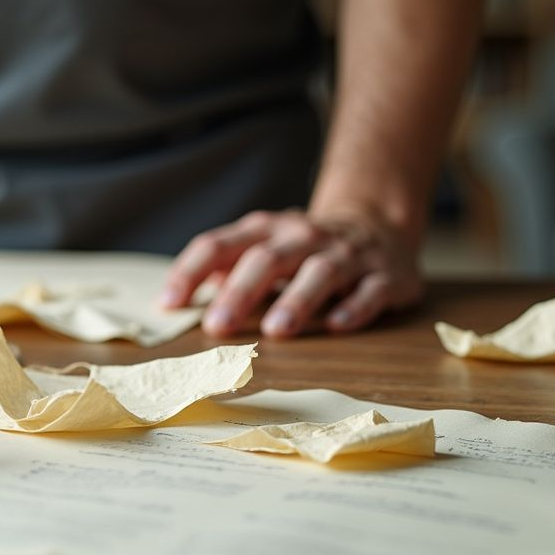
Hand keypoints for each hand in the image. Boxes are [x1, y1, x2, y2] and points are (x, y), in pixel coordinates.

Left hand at [160, 209, 422, 337]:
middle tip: (217, 326)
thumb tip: (173, 299)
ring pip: (321, 272)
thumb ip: (222, 268)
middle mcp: (303, 237)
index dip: (191, 272)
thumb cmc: (303, 248)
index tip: (169, 304)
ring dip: (296, 300)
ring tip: (275, 329)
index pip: (220, 245)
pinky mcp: (384, 276)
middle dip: (240, 291)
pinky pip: (370, 290)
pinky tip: (337, 326)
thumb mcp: (261, 247)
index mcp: (266, 230)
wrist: (377, 225)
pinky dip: (354, 307)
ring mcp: (346, 255)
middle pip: (267, 258)